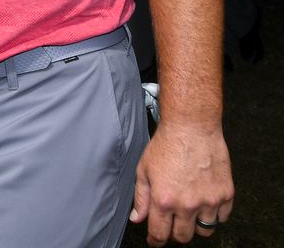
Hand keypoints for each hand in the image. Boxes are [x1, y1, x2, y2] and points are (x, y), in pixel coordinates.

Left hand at [129, 122, 233, 245]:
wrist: (192, 127)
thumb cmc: (167, 144)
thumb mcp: (144, 170)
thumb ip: (141, 197)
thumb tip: (137, 218)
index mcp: (164, 200)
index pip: (160, 234)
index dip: (156, 240)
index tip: (155, 241)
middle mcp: (187, 204)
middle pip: (183, 237)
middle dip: (175, 233)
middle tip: (172, 222)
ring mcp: (209, 201)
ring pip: (204, 231)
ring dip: (195, 225)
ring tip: (189, 210)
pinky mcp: (226, 194)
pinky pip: (222, 218)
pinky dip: (214, 215)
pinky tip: (204, 202)